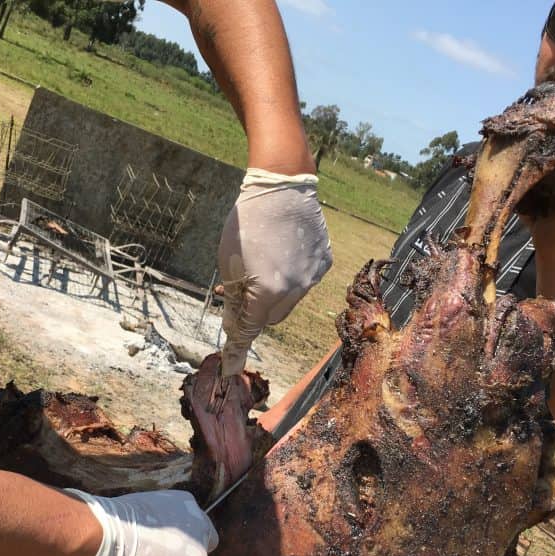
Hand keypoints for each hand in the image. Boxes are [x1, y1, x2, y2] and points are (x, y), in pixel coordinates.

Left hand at [217, 169, 332, 375]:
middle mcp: (297, 289)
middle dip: (254, 311)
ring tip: (261, 263)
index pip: (249, 329)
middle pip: (270, 319)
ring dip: (273, 293)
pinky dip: (290, 277)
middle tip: (238, 289)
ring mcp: (314, 276)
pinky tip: (281, 251)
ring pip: (289, 302)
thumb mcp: (229, 264)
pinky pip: (304, 282)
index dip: (236, 349)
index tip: (229, 370)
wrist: (282, 185)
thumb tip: (235, 331)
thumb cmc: (248, 222)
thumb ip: (233, 303)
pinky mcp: (325, 262)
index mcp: (269, 291)